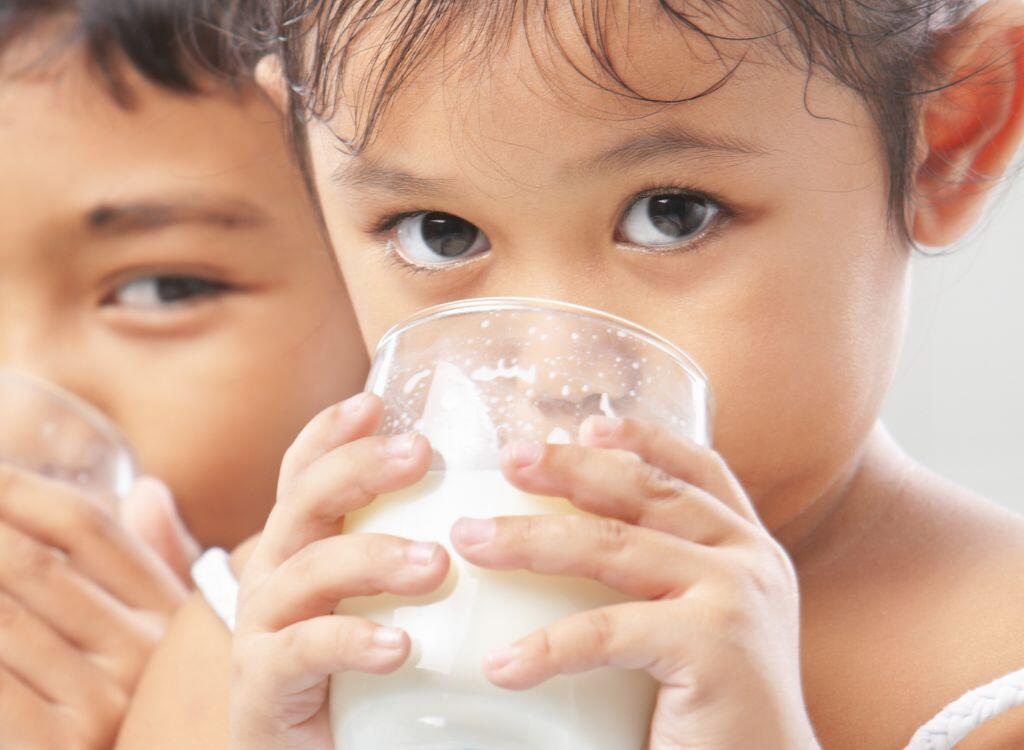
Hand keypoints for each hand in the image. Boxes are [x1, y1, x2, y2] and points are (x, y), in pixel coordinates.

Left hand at [0, 468, 191, 749]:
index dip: (19, 489)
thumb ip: (154, 563)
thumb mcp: (148, 636)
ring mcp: (102, 706)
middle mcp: (143, 654)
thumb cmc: (112, 705)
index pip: (87, 527)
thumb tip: (146, 491)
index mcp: (166, 611)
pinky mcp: (58, 748)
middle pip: (31, 564)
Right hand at [230, 393, 449, 749]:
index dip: (332, 432)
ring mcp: (263, 628)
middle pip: (305, 501)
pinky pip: (304, 651)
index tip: (375, 401)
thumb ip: (420, 553)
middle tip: (421, 454)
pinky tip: (401, 646)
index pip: (305, 472)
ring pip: (311, 569)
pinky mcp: (264, 686)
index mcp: (304, 545)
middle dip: (360, 469)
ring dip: (375, 557)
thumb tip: (497, 515)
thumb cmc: (361, 671)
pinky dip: (352, 641)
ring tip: (436, 563)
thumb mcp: (385, 600)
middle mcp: (276, 574)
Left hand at [450, 416, 818, 749]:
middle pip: (643, 492)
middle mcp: (749, 559)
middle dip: (569, 470)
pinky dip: (546, 647)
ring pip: (613, 547)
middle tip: (508, 460)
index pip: (698, 469)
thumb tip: (570, 542)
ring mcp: (735, 597)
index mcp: (747, 548)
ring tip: (471, 539)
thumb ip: (663, 579)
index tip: (583, 424)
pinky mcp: (713, 647)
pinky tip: (501, 665)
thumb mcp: (701, 622)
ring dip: (532, 540)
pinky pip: (607, 631)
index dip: (643, 436)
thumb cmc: (717, 710)